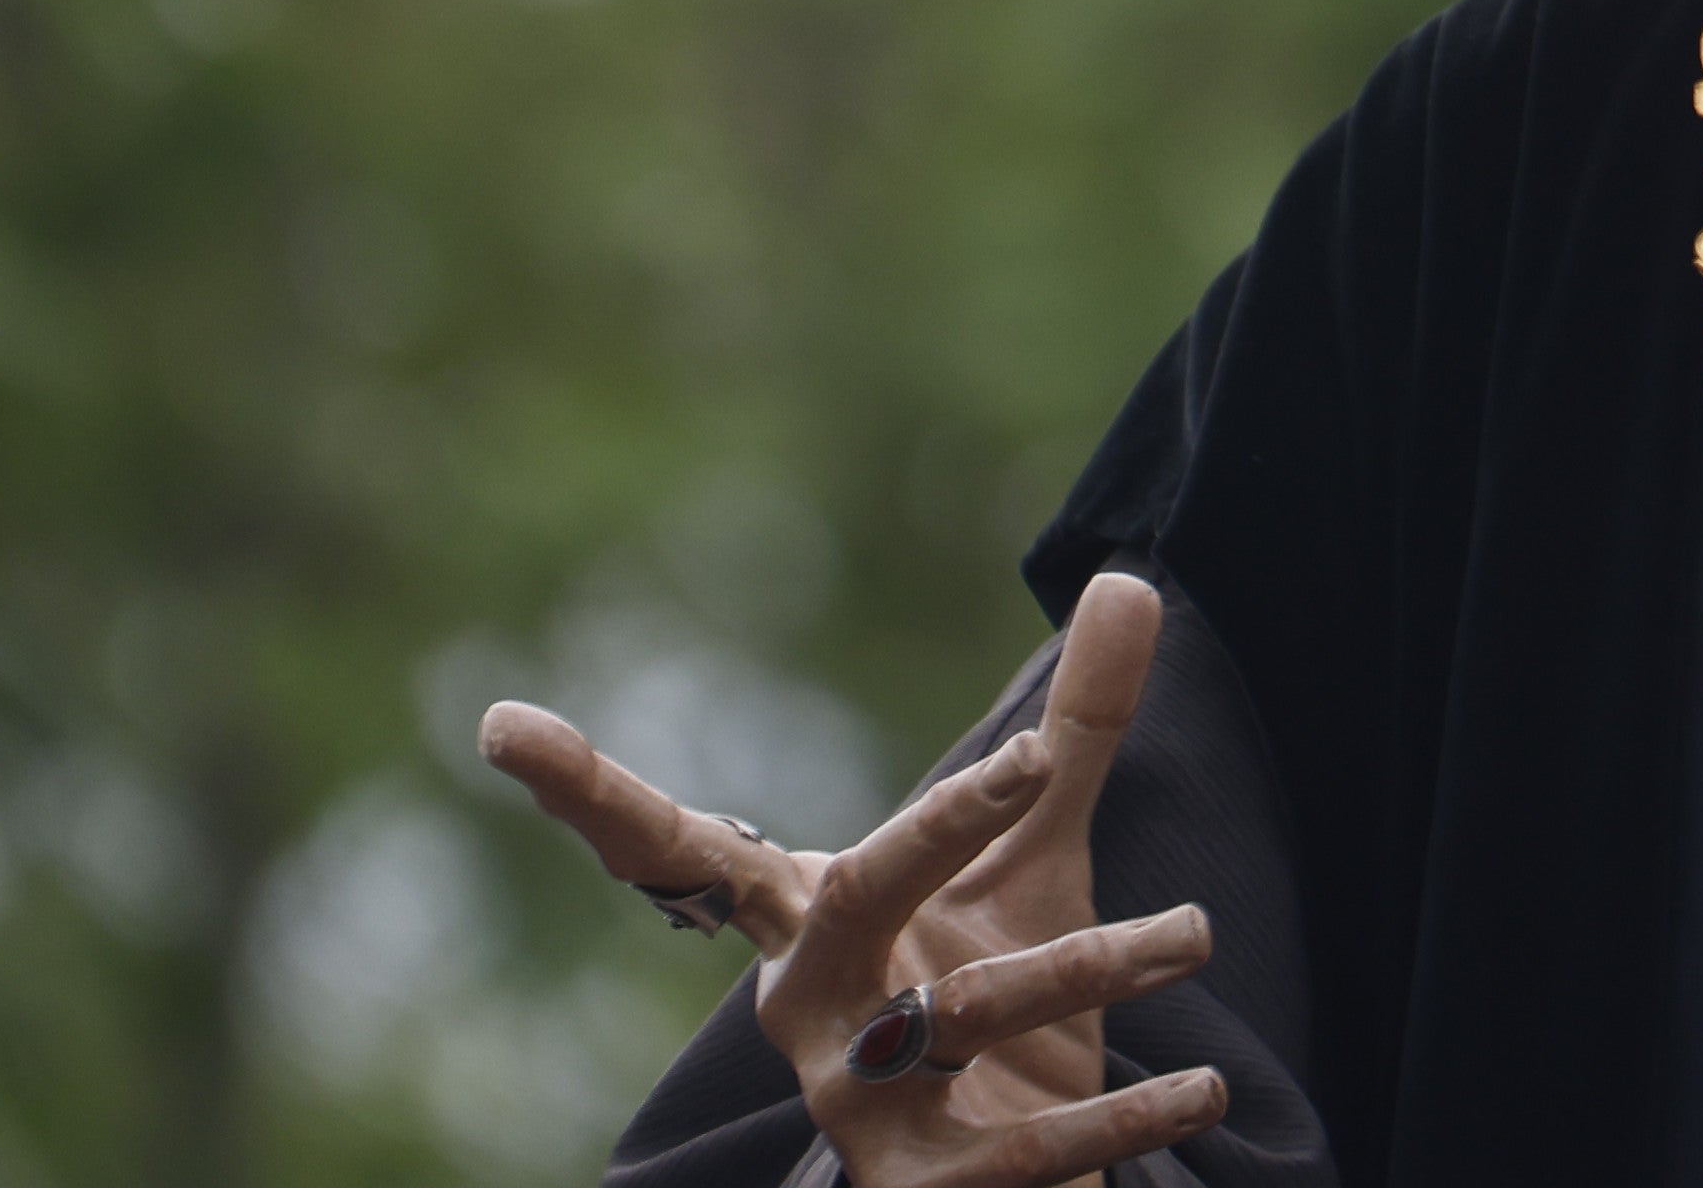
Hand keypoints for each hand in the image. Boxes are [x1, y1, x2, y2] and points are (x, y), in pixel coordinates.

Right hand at [482, 569, 1231, 1187]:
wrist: (1026, 1172)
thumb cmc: (1003, 994)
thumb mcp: (1036, 859)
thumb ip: (1075, 733)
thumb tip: (1134, 575)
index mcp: (807, 922)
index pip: (679, 851)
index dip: (592, 793)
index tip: (503, 724)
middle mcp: (809, 1013)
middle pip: (850, 895)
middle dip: (937, 826)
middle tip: (1033, 763)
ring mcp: (857, 1108)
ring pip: (962, 1013)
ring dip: (1094, 961)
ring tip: (1196, 931)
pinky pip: (1025, 1150)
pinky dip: (1123, 1110)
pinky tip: (1199, 1086)